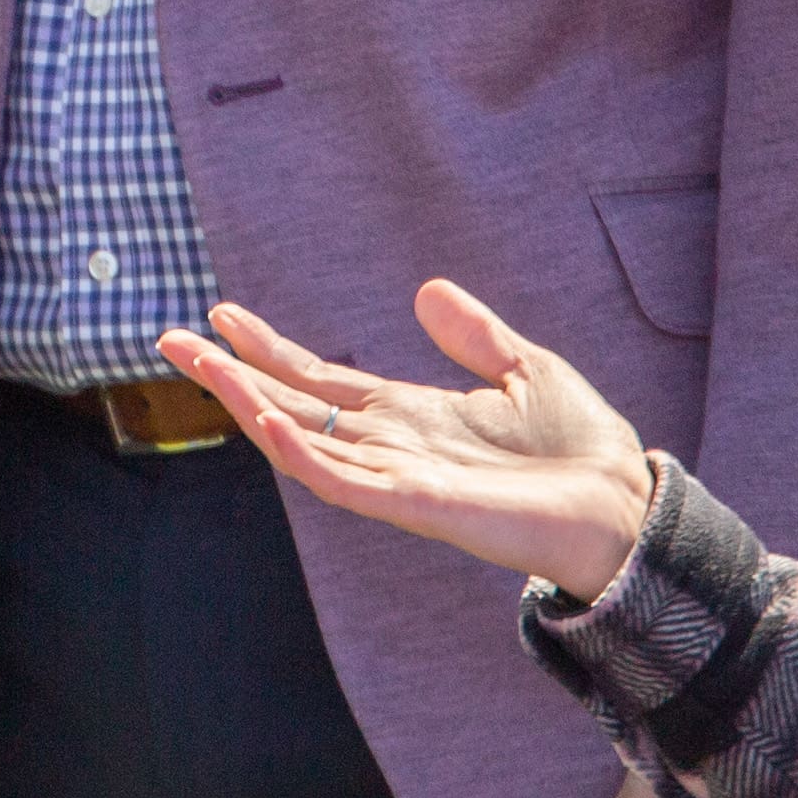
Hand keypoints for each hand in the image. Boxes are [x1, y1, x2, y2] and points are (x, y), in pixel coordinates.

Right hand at [158, 280, 650, 599]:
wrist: (626, 508)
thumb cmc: (583, 452)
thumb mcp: (524, 369)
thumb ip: (474, 336)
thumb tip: (427, 290)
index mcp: (410, 417)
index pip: (321, 382)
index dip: (270, 350)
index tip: (221, 316)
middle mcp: (391, 447)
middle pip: (293, 407)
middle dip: (231, 375)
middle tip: (172, 338)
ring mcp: (398, 478)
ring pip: (303, 442)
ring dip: (249, 405)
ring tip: (203, 366)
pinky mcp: (419, 504)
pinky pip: (344, 482)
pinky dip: (303, 453)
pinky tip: (270, 421)